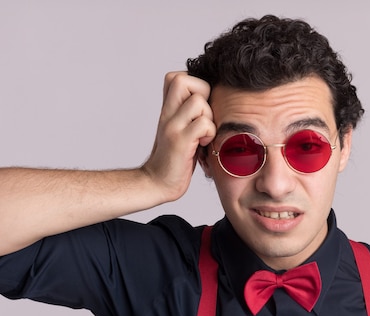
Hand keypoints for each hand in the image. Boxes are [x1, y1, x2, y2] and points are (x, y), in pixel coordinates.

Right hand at [142, 72, 215, 200]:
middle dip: (202, 93)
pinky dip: (209, 133)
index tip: (199, 106)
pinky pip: (203, 124)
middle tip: (203, 115)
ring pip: (198, 101)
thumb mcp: (179, 130)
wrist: (156, 183)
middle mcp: (166, 114)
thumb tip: (212, 99)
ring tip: (203, 133)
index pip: (176, 77)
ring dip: (208, 117)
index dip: (195, 85)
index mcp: (167, 110)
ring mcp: (172, 127)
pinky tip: (203, 145)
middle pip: (183, 80)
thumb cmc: (174, 159)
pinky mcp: (180, 142)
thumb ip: (188, 114)